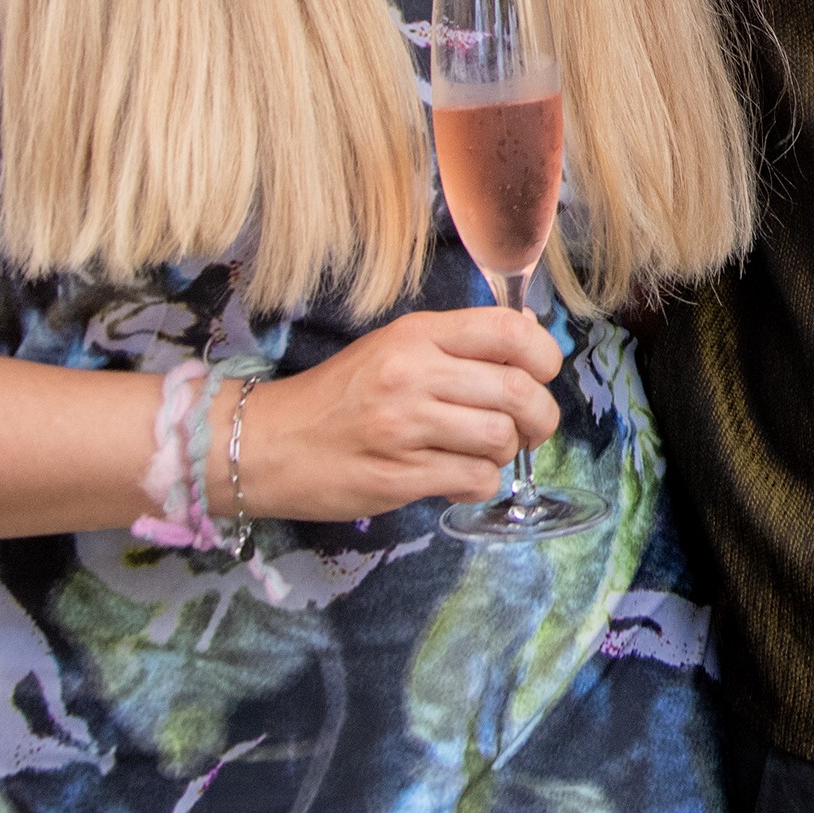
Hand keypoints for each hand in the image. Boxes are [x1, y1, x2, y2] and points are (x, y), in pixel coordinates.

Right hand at [225, 306, 563, 522]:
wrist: (269, 444)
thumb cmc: (337, 397)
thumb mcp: (393, 348)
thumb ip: (457, 342)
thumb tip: (527, 329)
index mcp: (416, 335)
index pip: (510, 331)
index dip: (544, 356)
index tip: (541, 375)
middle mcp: (413, 374)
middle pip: (518, 391)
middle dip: (540, 416)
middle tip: (529, 428)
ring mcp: (405, 426)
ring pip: (500, 438)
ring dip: (506, 453)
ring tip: (481, 453)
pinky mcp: (399, 475)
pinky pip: (475, 479)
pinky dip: (480, 483)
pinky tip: (458, 477)